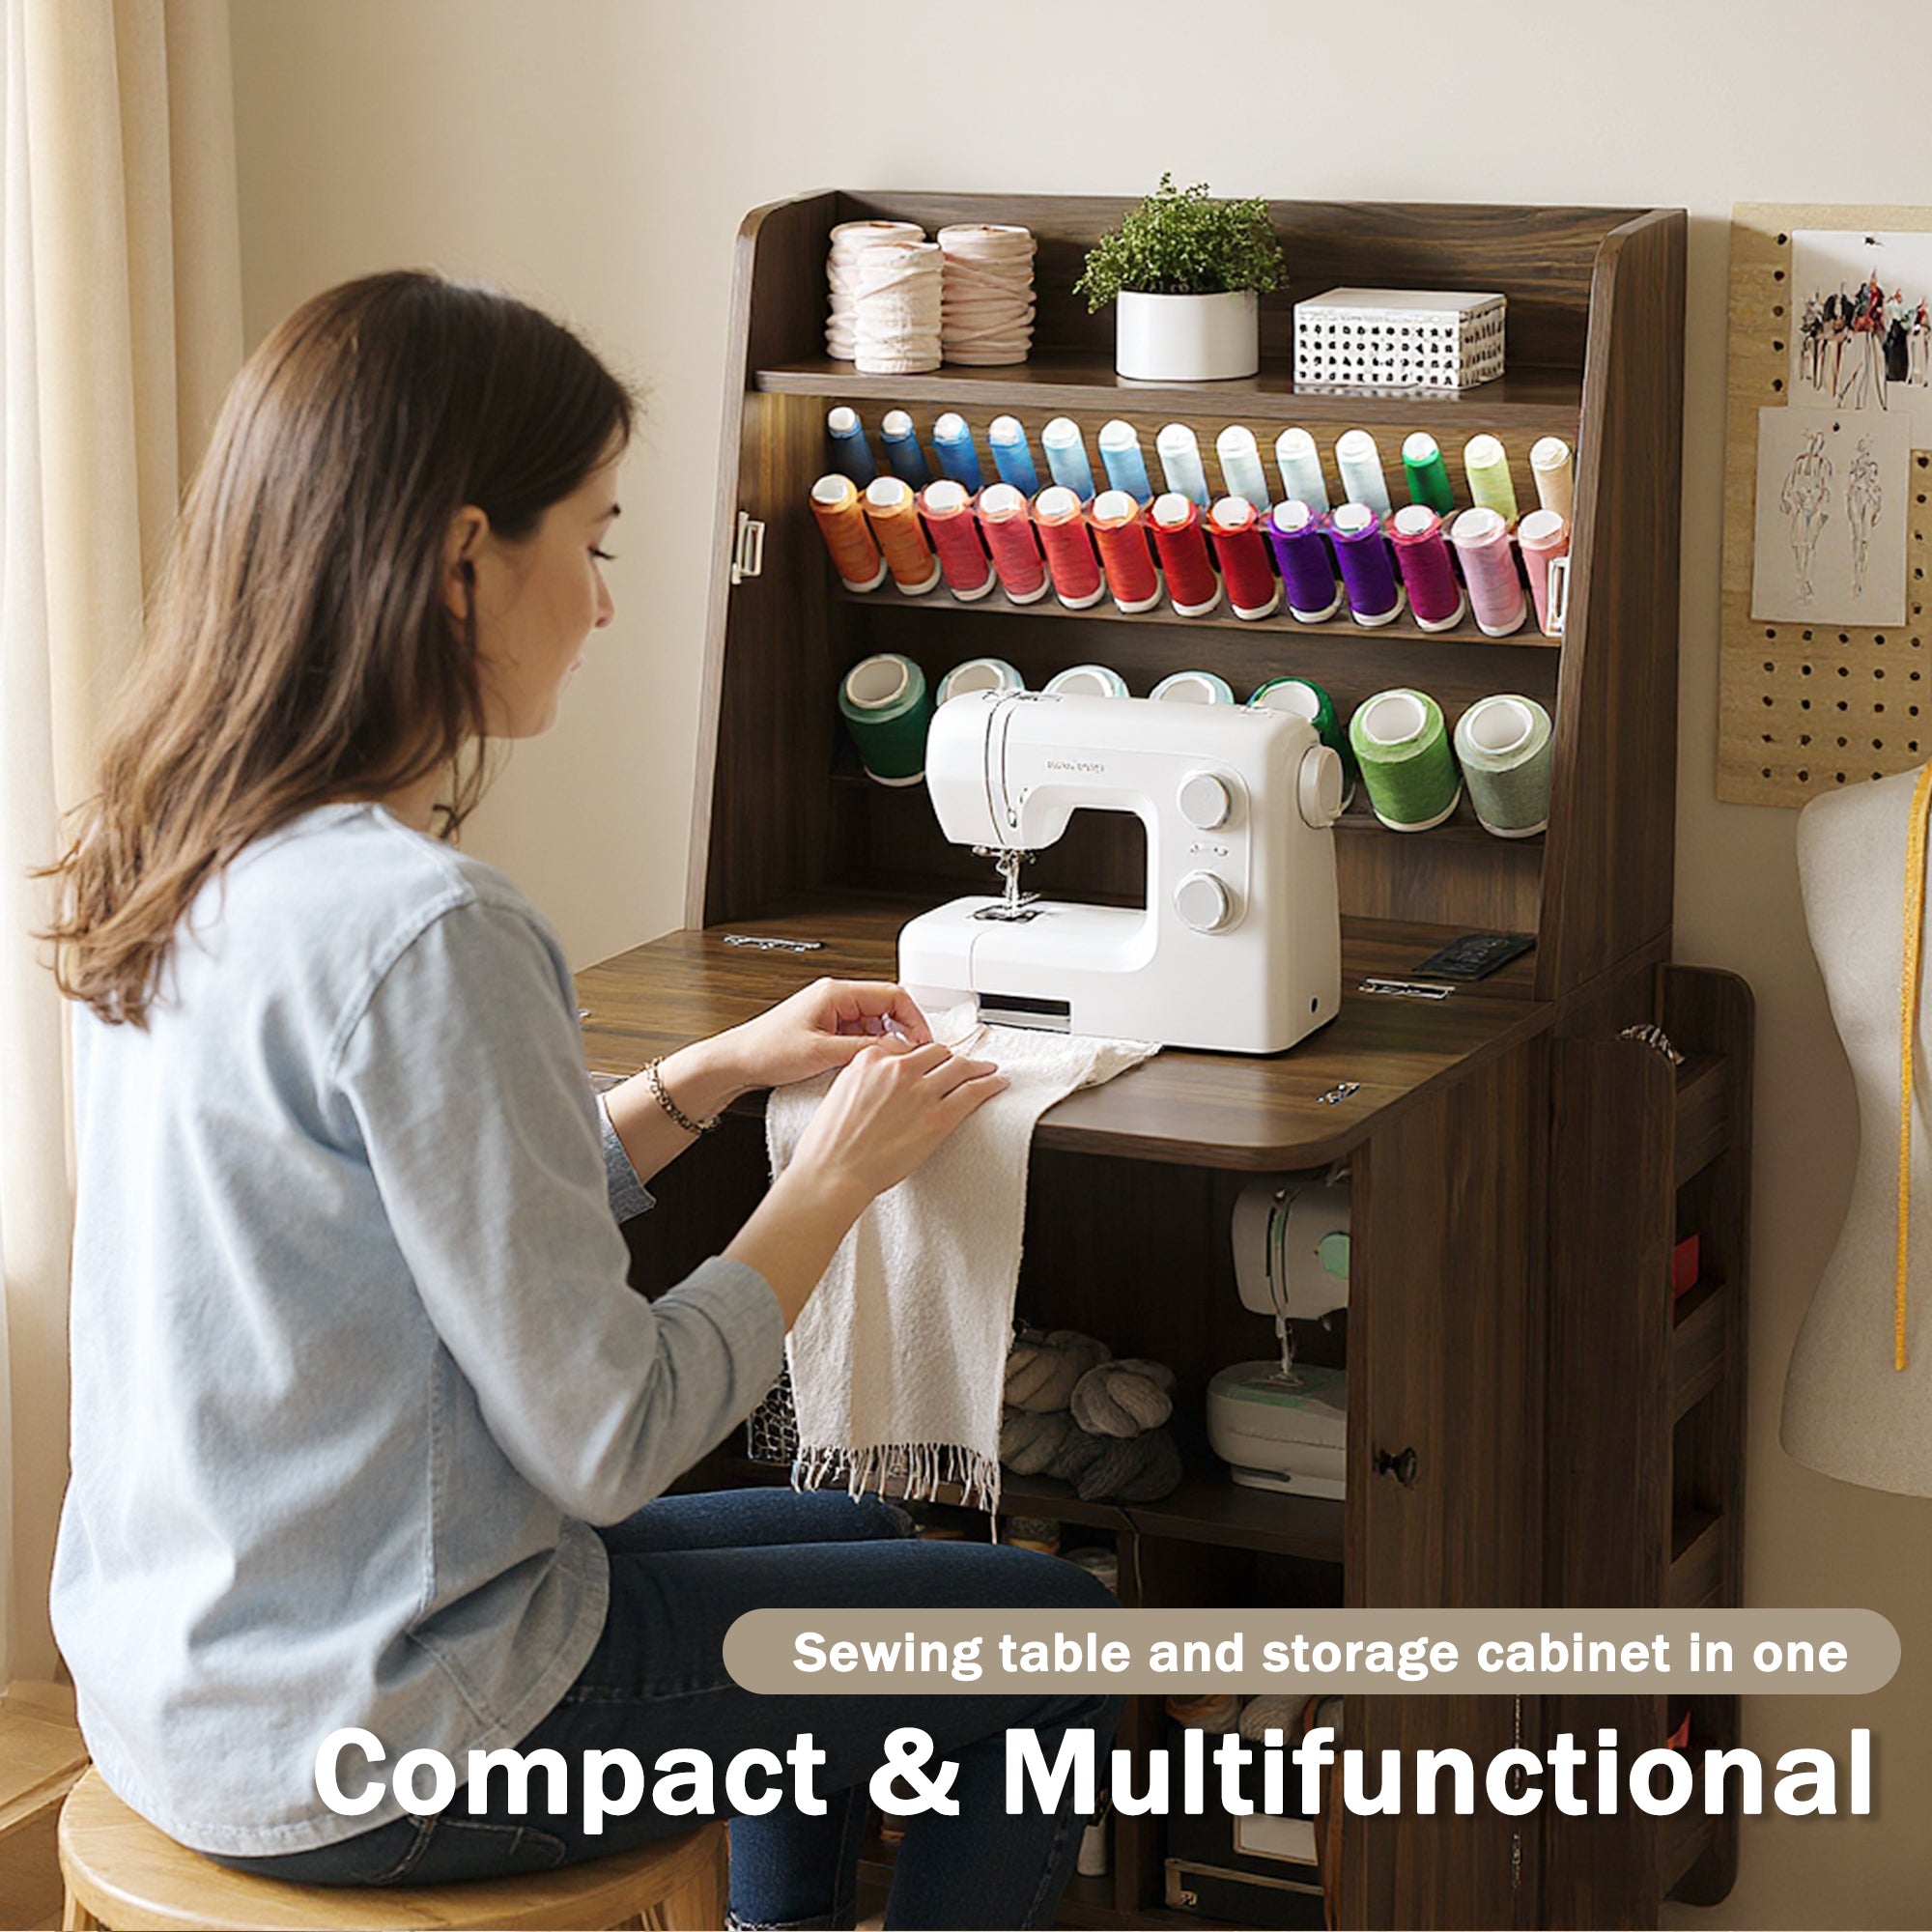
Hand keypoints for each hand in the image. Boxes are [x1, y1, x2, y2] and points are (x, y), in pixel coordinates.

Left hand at [719, 978, 935, 1092]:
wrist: (736, 1061)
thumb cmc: (767, 1050)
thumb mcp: (822, 1053)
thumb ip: (865, 1049)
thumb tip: (899, 1051)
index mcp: (836, 992)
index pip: (893, 995)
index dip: (915, 1019)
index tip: (924, 1043)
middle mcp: (835, 997)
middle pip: (887, 1007)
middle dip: (903, 1031)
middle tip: (913, 1057)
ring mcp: (831, 1012)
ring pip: (875, 1022)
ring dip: (886, 1042)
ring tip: (890, 1066)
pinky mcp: (826, 1028)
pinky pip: (860, 1034)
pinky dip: (869, 1049)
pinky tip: (867, 1067)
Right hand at [788, 1034, 1006, 1206]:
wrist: (834, 1172)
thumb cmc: (830, 1144)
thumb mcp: (839, 1095)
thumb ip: (863, 1079)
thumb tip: (877, 1080)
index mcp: (870, 1060)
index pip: (905, 1046)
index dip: (919, 1055)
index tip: (927, 1060)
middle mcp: (898, 1070)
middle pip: (936, 1052)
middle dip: (949, 1058)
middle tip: (959, 1064)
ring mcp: (921, 1092)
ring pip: (959, 1067)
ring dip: (978, 1066)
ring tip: (988, 1068)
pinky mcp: (939, 1117)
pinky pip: (973, 1092)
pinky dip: (990, 1084)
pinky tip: (998, 1082)